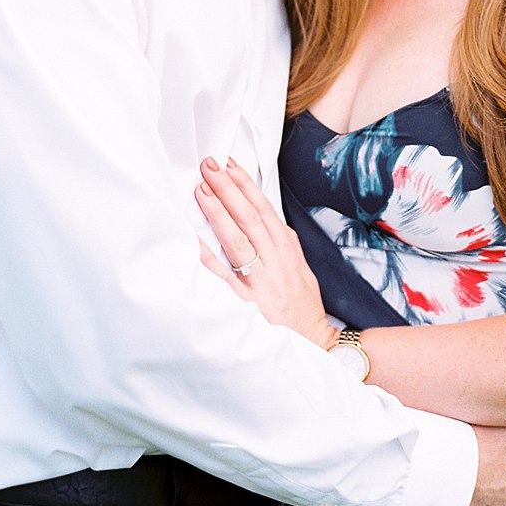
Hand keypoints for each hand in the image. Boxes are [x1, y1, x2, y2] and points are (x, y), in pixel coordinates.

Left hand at [196, 158, 335, 349]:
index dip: (245, 184)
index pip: (263, 207)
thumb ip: (281, 242)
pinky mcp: (247, 303)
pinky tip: (193, 240)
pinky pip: (223, 276)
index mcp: (286, 248)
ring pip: (237, 239)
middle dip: (228, 187)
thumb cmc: (301, 305)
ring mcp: (260, 280)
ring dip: (218, 212)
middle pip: (249, 216)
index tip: (230, 163)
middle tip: (210, 165)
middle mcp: (274, 260)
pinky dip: (208, 257)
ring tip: (202, 190)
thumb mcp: (298, 265)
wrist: (312, 342)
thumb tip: (263, 217)